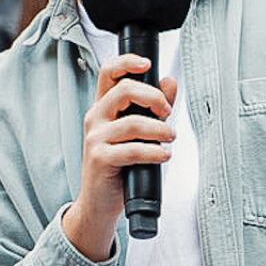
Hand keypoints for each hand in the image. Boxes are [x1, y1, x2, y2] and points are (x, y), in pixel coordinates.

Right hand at [61, 54, 177, 260]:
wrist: (99, 203)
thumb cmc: (119, 167)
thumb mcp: (136, 134)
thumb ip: (153, 107)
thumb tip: (170, 82)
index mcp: (103, 108)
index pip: (108, 73)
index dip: (127, 62)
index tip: (148, 64)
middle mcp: (96, 118)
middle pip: (124, 90)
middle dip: (153, 97)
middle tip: (168, 113)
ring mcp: (95, 138)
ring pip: (133, 122)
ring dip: (160, 130)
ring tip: (170, 139)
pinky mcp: (100, 158)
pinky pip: (132, 149)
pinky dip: (154, 152)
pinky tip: (164, 155)